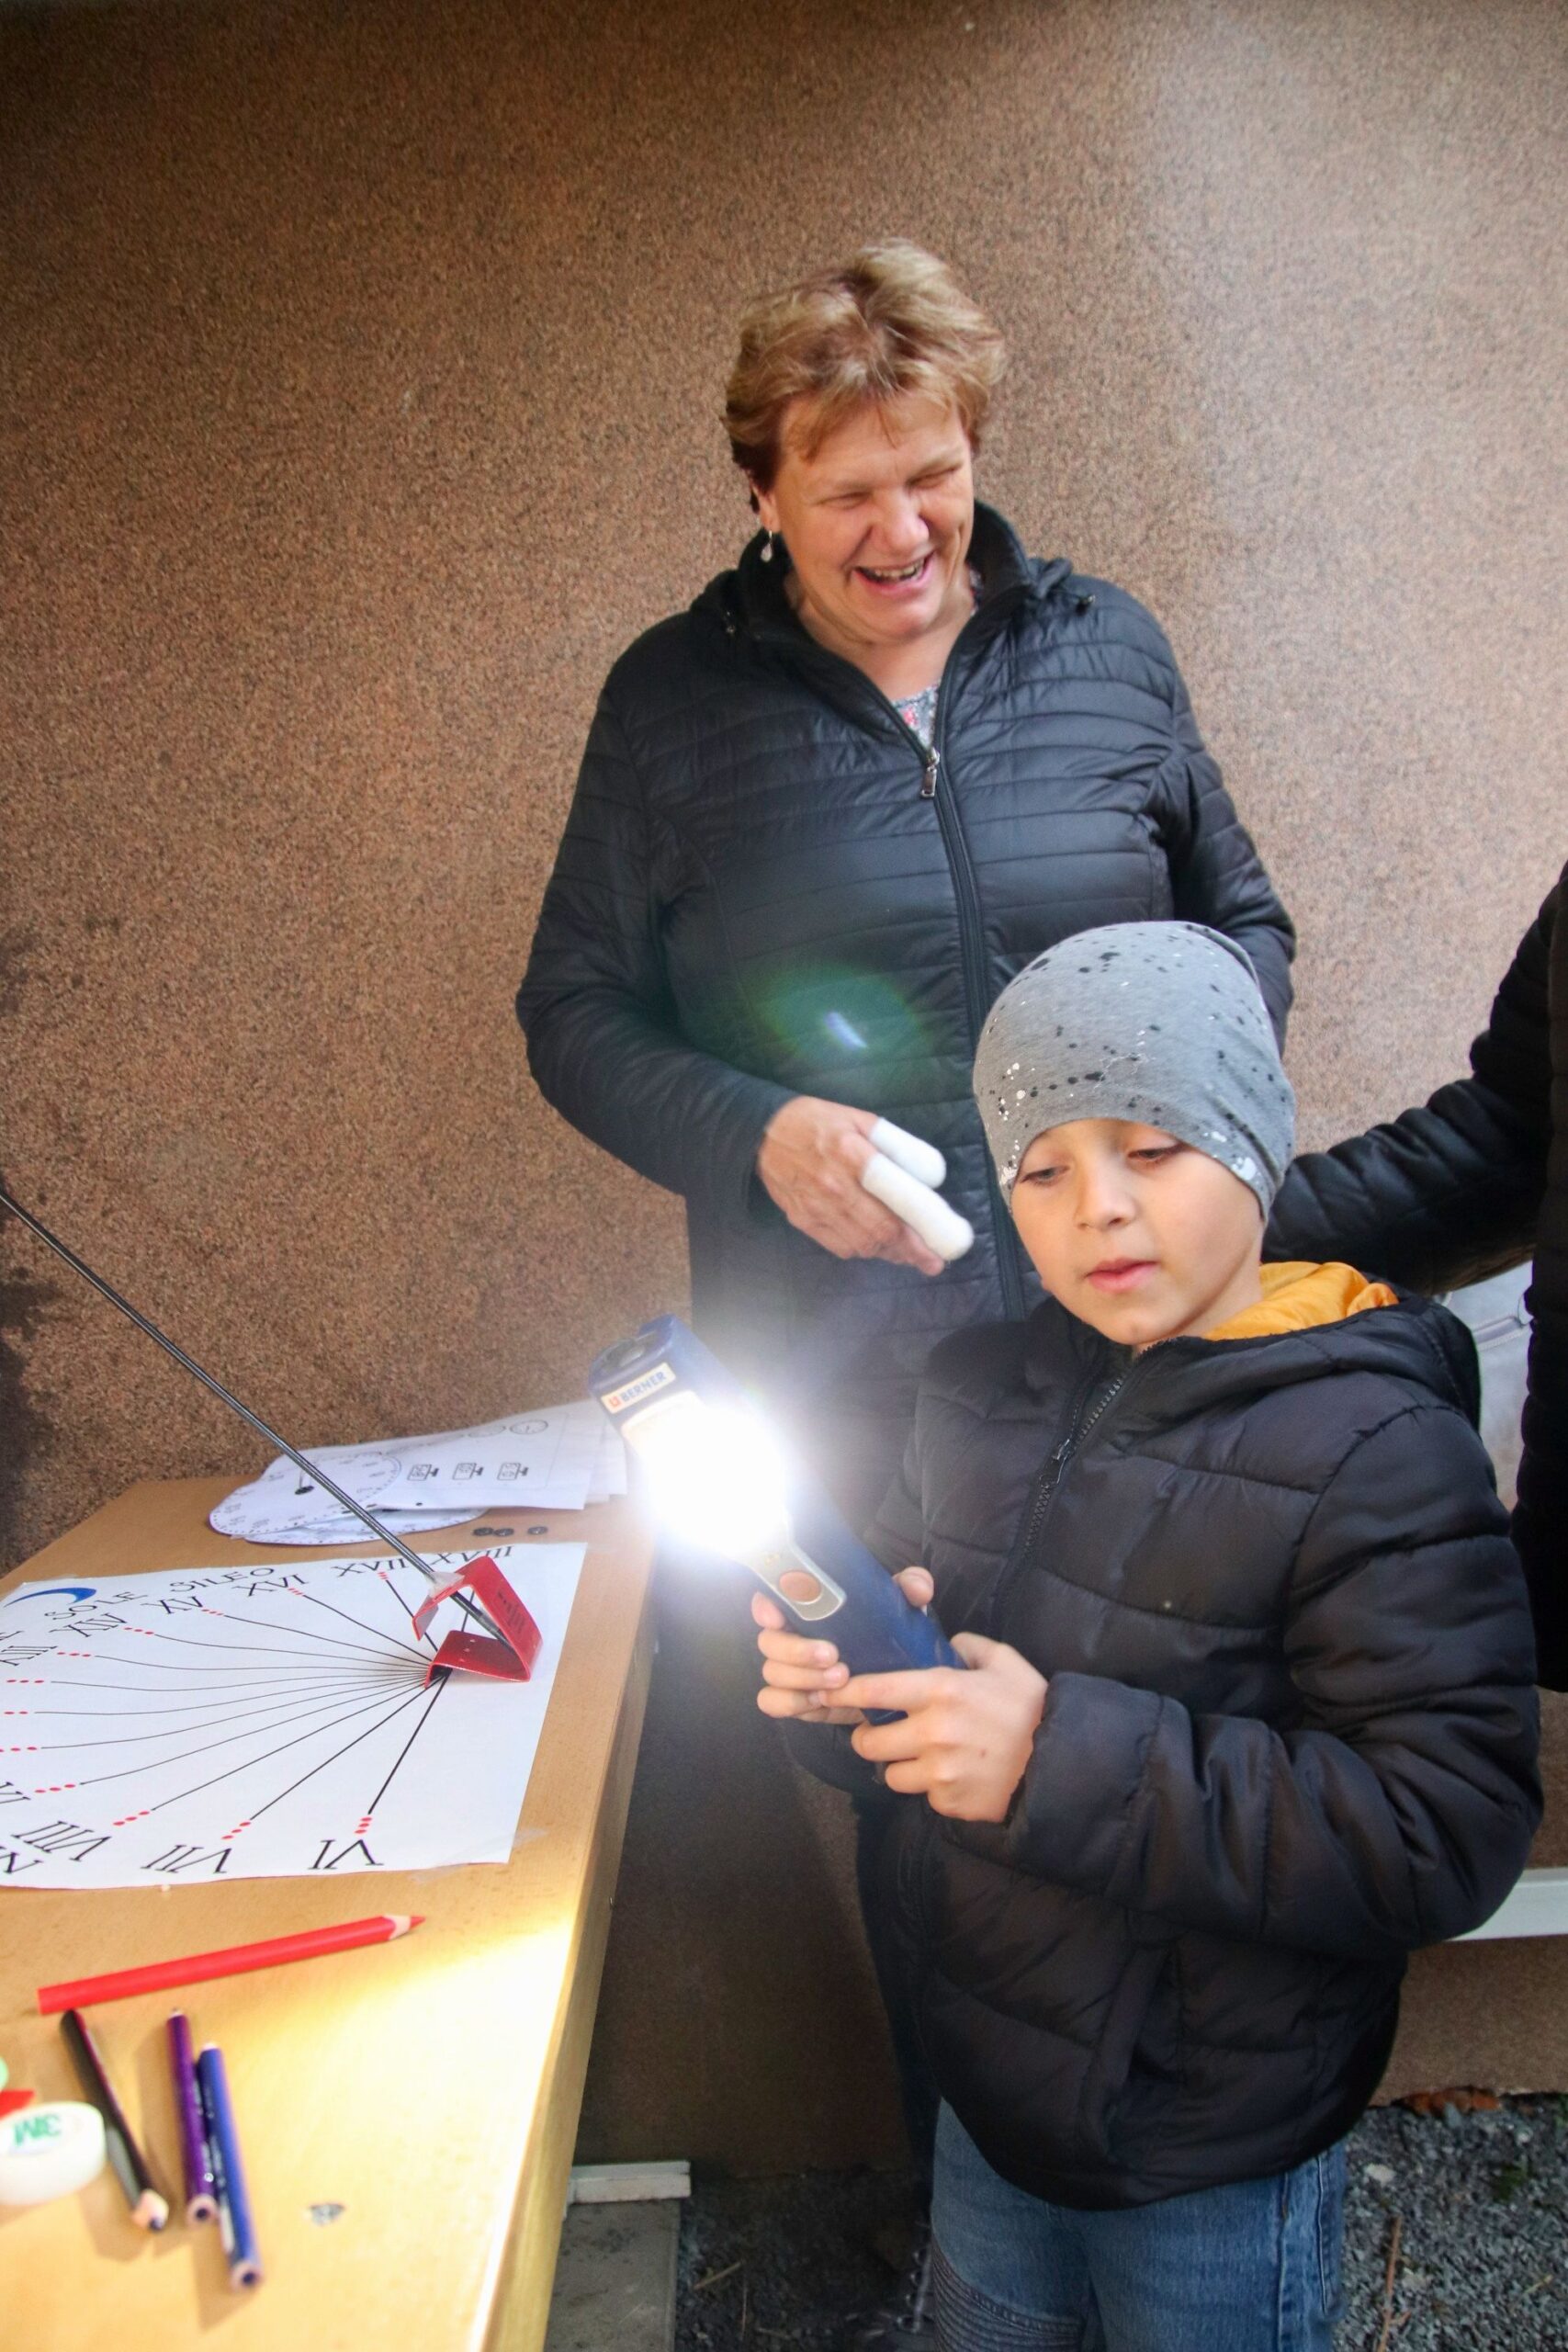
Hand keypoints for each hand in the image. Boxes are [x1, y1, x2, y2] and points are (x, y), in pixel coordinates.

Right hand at [753, 1567, 934, 1725]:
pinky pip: (772, 1702)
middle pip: (769, 1642)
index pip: (771, 1598)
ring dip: (803, 1679)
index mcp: (807, 1607)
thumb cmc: (888, 1632)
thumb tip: (916, 1587)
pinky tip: (820, 1702)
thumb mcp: (902, 1607)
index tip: (778, 1615)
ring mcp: (790, 1670)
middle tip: (834, 1656)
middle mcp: (791, 1636)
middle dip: (798, 1650)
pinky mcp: (795, 1699)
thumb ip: (910, 1589)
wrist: (894, 1678)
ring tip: (841, 1680)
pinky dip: (791, 1703)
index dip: (766, 1606)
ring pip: (772, 1673)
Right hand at [757, 1097, 944, 1275]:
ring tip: (907, 1254)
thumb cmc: (818, 1122)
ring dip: (889, 1253)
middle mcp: (834, 1185)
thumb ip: (894, 1145)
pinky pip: (840, 1246)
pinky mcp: (803, 1220)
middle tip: (931, 1261)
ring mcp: (816, 1207)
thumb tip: (927, 1176)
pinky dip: (863, 1251)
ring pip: (862, 1244)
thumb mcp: (860, 1119)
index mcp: (852, 1154)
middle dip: (911, 1252)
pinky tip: (875, 1246)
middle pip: (880, 1231)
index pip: (893, 1201)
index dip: (918, 1229)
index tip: (938, 1246)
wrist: (763, 1132)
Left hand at [838, 1634, 1047, 1821]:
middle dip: (870, 1738)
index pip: (873, 1690)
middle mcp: (933, 1732)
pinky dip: (933, 1788)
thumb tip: (946, 1644)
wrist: (1063, 1765)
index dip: (845, 1692)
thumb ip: (968, 1647)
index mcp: (942, 1690)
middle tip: (884, 1733)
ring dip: (901, 1766)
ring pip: (890, 1775)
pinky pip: (923, 1796)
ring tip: (925, 1757)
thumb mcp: (1005, 1662)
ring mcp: (939, 1772)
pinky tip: (956, 1776)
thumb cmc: (1033, 1707)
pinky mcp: (948, 1803)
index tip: (831, 1692)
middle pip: (868, 1743)